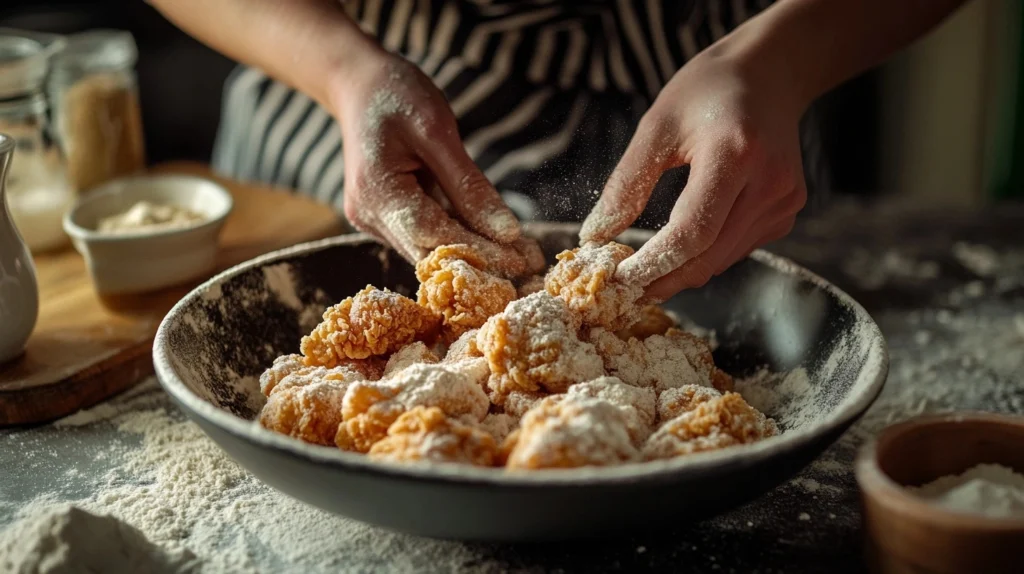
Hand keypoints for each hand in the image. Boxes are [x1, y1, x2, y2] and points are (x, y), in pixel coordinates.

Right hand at [330, 50, 541, 277]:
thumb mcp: (437, 131)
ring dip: (474, 251)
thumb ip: (469, 185)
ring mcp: (372, 218)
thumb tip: (507, 232)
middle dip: (481, 260)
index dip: (479, 251)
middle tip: (530, 264)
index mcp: (376, 192)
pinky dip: (458, 235)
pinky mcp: (383, 217)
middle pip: (430, 251)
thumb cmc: (397, 95)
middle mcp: (368, 214)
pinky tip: (494, 237)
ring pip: (429, 247)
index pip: (433, 235)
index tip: (522, 261)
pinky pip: (425, 234)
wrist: (357, 83)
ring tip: (521, 253)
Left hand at [580, 41, 806, 300]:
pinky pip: (737, 249)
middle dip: (664, 279)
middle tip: (626, 290)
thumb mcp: (657, 126)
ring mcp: (783, 201)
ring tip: (645, 272)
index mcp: (735, 154)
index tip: (620, 278)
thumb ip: (627, 184)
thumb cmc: (706, 91)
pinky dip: (706, 255)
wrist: (769, 72)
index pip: (692, 232)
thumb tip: (595, 235)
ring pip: (722, 260)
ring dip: (683, 272)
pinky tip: (682, 247)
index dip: (654, 263)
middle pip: (709, 257)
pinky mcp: (786, 211)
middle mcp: (769, 183)